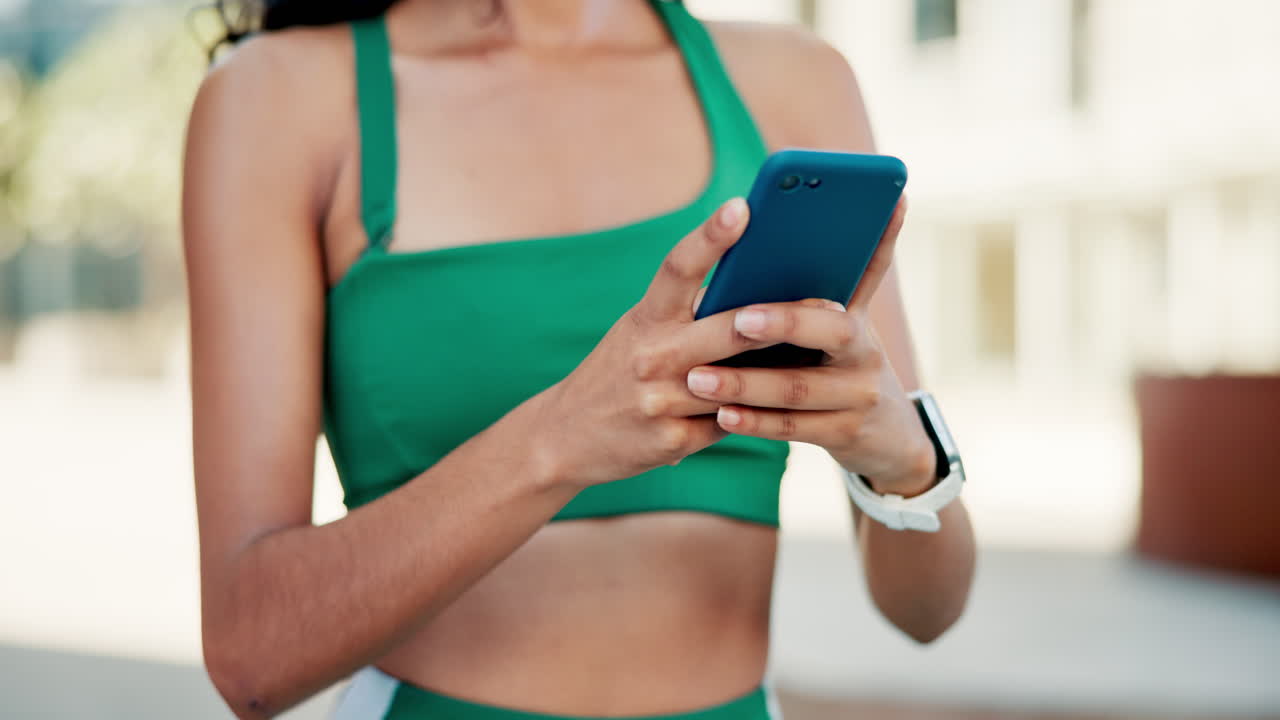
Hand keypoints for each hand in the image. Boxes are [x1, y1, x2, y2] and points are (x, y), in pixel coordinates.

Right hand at [534, 197, 858, 489]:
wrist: (566, 435)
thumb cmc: (619, 371)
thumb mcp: (641, 331)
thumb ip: (689, 314)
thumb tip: (761, 290)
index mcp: (645, 317)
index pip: (677, 266)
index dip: (710, 236)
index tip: (743, 206)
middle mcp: (650, 354)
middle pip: (729, 329)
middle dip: (780, 318)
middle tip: (832, 303)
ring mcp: (660, 400)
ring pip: (739, 382)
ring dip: (780, 372)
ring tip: (825, 354)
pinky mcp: (671, 441)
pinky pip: (731, 422)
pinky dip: (756, 412)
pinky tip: (784, 406)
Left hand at [681, 197, 938, 497]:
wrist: (887, 439)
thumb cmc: (839, 365)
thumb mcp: (842, 323)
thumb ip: (811, 285)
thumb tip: (755, 226)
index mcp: (859, 311)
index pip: (866, 267)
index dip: (863, 240)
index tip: (805, 234)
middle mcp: (866, 349)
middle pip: (830, 329)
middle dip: (784, 322)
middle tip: (739, 318)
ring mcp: (859, 395)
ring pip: (799, 387)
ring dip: (746, 383)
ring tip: (698, 378)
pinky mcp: (845, 434)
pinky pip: (793, 427)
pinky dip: (755, 422)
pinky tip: (721, 415)